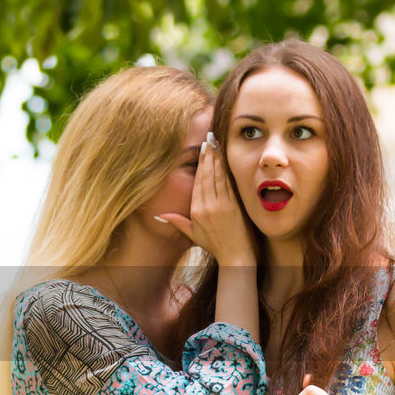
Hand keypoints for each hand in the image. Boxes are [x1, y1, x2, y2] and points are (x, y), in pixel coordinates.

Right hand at [156, 132, 256, 267]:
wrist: (235, 255)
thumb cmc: (214, 245)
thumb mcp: (193, 234)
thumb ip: (177, 222)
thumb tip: (159, 216)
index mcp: (196, 211)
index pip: (198, 182)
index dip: (200, 164)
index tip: (202, 149)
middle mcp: (207, 206)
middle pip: (207, 176)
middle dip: (208, 156)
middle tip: (209, 138)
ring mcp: (221, 205)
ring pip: (217, 177)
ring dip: (217, 159)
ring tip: (216, 144)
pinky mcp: (233, 206)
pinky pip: (228, 184)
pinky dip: (226, 170)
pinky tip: (225, 160)